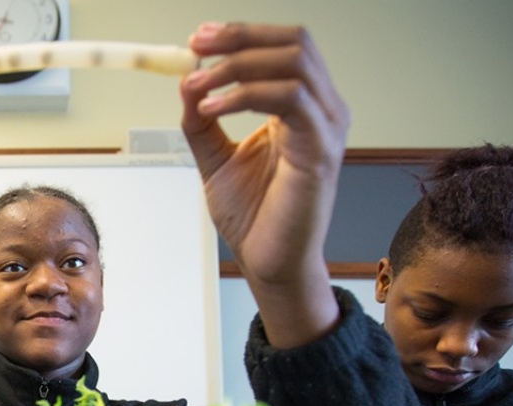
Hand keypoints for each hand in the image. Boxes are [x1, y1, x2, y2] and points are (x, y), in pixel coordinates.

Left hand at [180, 23, 346, 344]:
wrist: (269, 264)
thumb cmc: (256, 218)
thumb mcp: (216, 158)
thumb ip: (202, 121)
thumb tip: (187, 82)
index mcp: (303, 106)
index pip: (282, 46)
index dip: (240, 34)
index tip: (197, 40)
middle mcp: (322, 110)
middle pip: (294, 42)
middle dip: (239, 37)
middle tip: (196, 47)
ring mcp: (326, 128)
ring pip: (293, 63)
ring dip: (237, 65)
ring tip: (198, 84)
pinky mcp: (321, 151)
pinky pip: (289, 100)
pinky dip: (245, 95)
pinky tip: (212, 107)